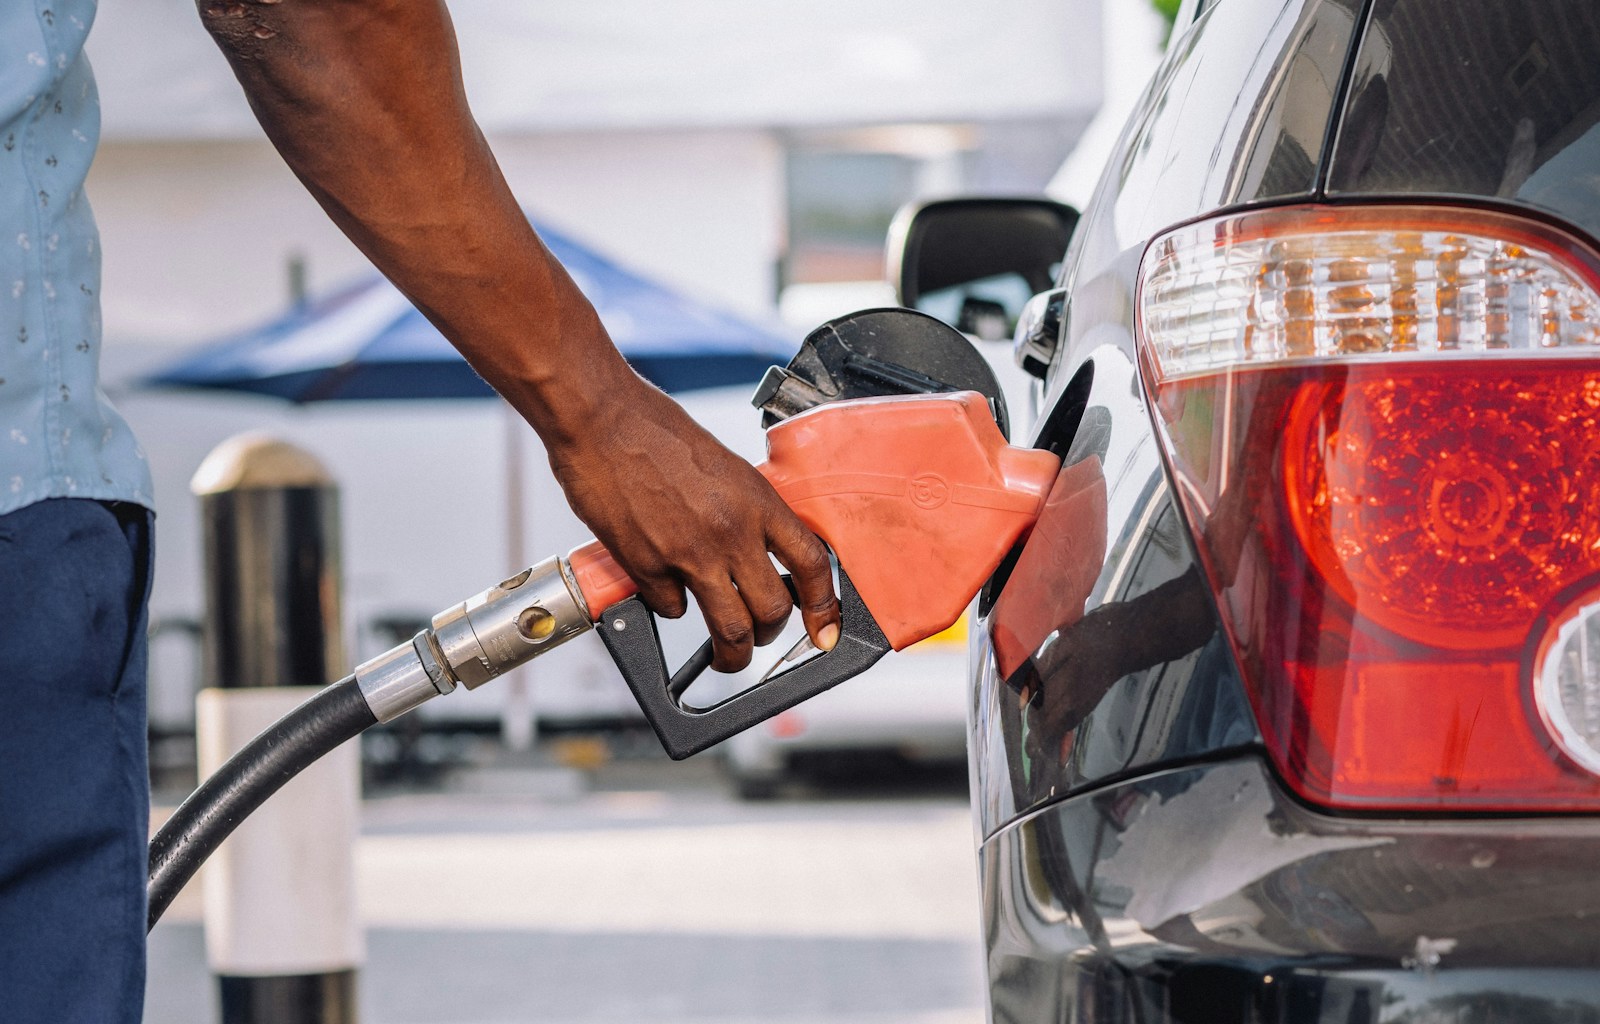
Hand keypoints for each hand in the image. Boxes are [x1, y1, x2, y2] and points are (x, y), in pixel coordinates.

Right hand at [545, 372, 839, 671]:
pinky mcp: (647, 567)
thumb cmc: (656, 432)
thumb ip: (745, 511)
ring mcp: (689, 553)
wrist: (600, 420)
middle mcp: (731, 531)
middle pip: (772, 610)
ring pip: (730, 628)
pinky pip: (672, 609)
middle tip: (760, 638)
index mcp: (757, 501)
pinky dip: (671, 606)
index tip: (823, 630)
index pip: (812, 564)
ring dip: (731, 653)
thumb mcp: (724, 467)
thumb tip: (759, 552)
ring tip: (726, 657)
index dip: (823, 607)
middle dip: (769, 636)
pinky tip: (663, 586)